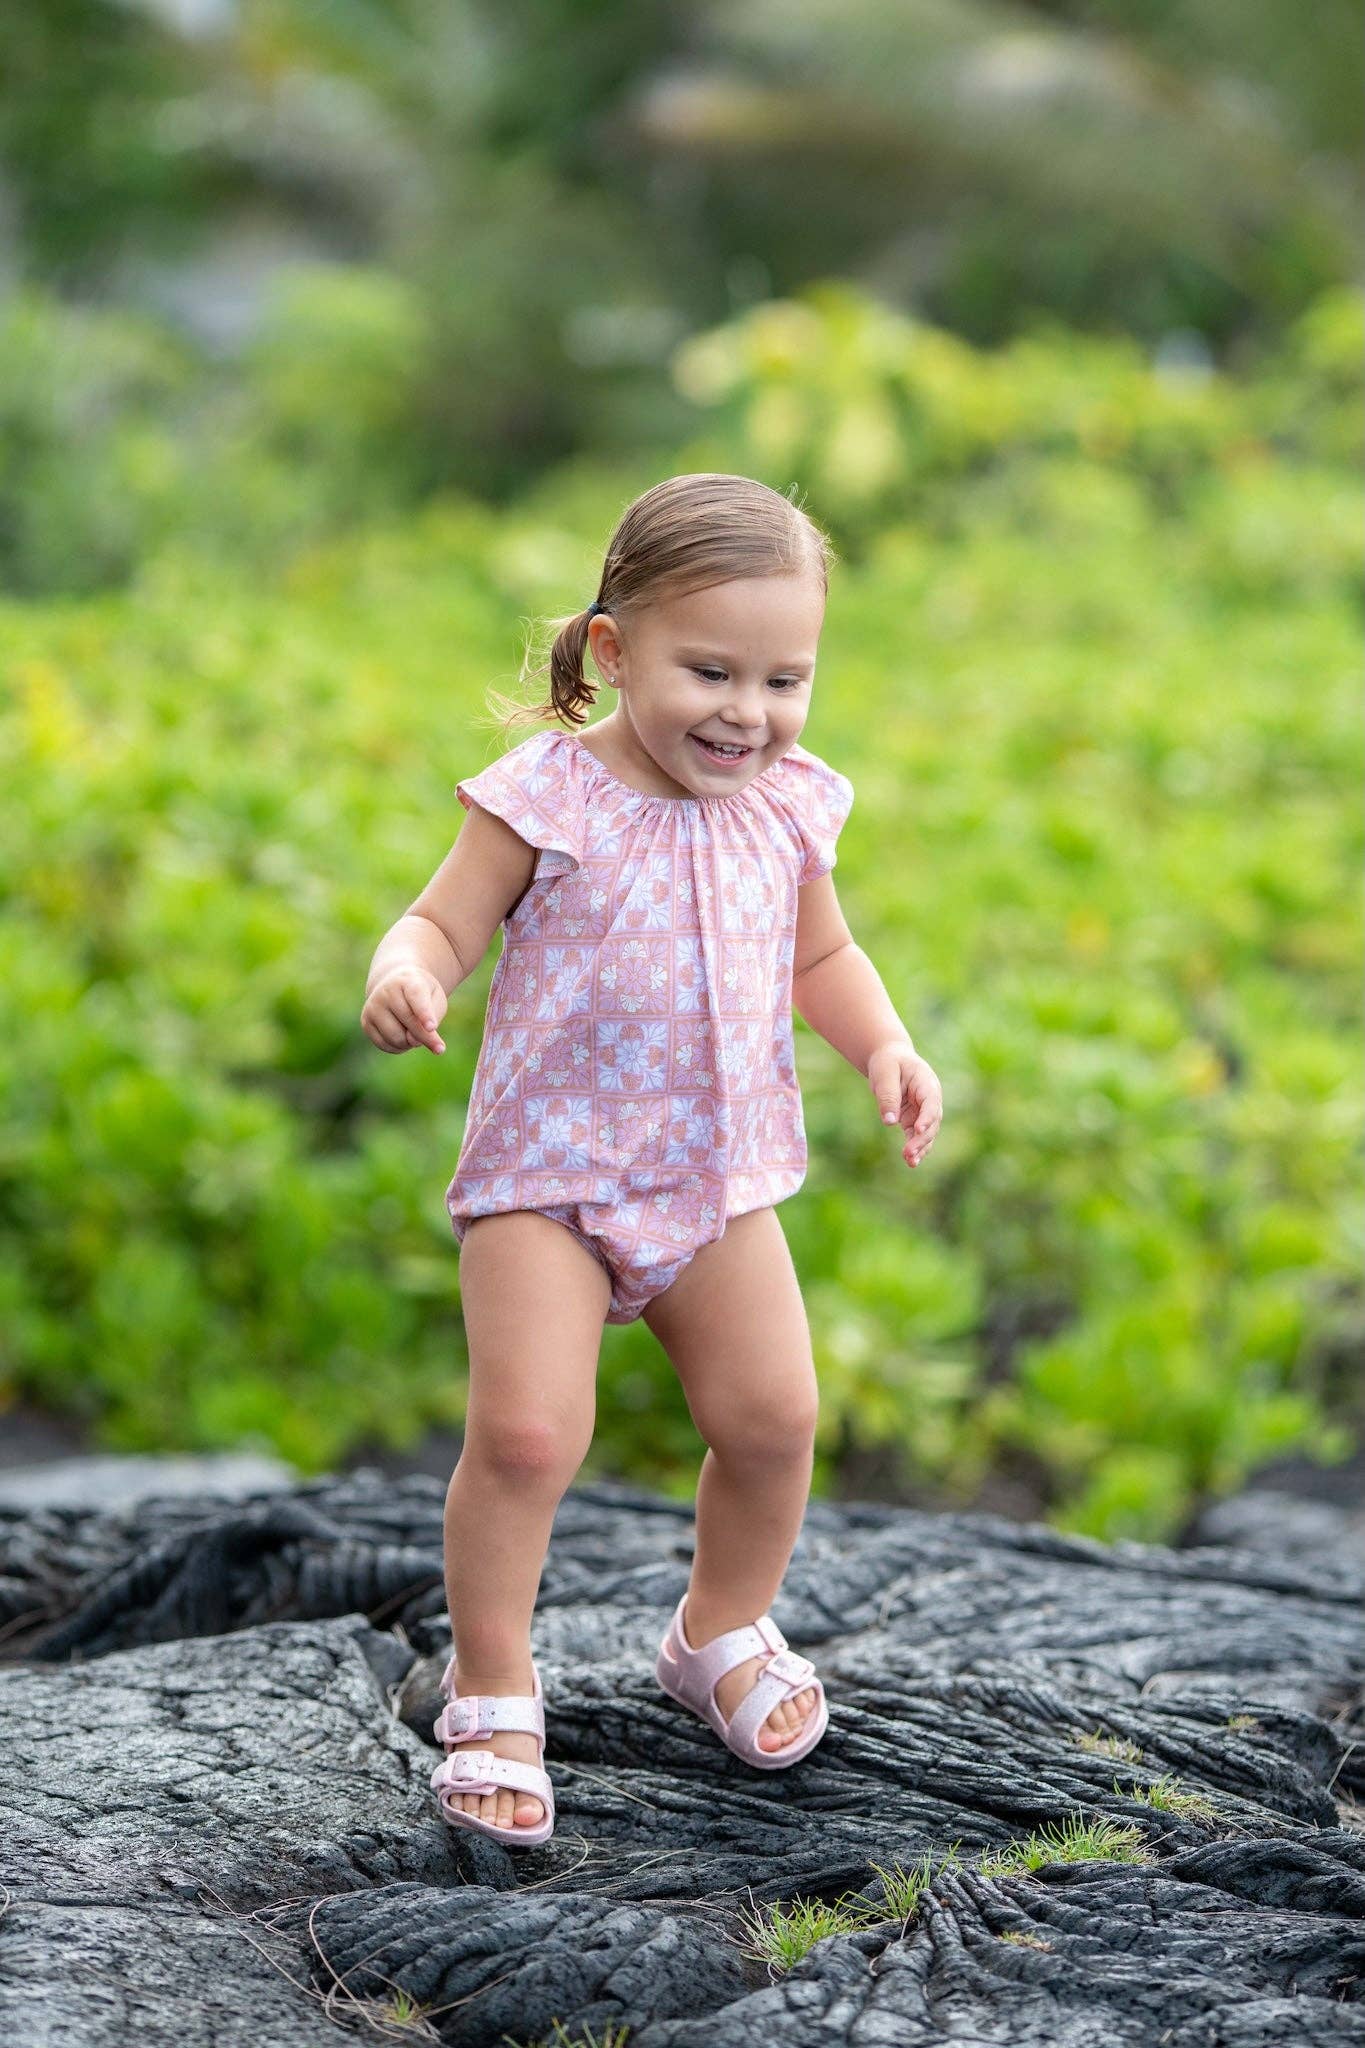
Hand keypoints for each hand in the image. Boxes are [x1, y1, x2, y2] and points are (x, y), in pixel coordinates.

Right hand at [361, 969, 447, 1054]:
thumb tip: (412, 1042)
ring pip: (397, 1038)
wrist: (395, 984)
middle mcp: (386, 991)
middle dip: (426, 1038)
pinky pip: (385, 1045)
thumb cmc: (422, 994)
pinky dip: (399, 1047)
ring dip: (410, 1043)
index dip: (425, 1013)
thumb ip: (433, 1017)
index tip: (432, 1027)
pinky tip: (402, 1035)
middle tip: (439, 1047)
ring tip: (413, 1031)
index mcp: (408, 981)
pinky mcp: (366, 1022)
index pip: (417, 997)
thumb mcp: (435, 998)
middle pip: (410, 1023)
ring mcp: (373, 1006)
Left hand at [866, 1042, 941, 1166]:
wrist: (889, 1059)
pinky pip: (917, 1136)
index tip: (918, 1129)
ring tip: (910, 1162)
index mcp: (927, 1083)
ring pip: (927, 1133)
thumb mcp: (885, 1073)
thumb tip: (889, 1122)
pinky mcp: (913, 1120)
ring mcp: (923, 1111)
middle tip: (908, 1153)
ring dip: (920, 1147)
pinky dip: (915, 1148)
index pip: (931, 1103)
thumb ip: (888, 1096)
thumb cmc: (888, 1062)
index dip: (927, 1117)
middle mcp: (930, 1099)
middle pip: (931, 1122)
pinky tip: (911, 1161)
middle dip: (921, 1139)